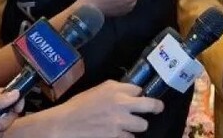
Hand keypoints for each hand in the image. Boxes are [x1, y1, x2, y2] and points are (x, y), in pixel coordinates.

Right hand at [46, 81, 163, 136]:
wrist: (64, 124)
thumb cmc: (77, 106)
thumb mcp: (96, 90)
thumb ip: (114, 89)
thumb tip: (127, 91)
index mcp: (115, 89)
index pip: (138, 89)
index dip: (138, 94)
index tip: (138, 97)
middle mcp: (121, 103)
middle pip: (151, 105)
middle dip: (156, 107)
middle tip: (158, 109)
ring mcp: (120, 121)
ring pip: (143, 125)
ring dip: (138, 126)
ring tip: (131, 126)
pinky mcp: (116, 136)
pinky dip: (126, 137)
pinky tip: (120, 134)